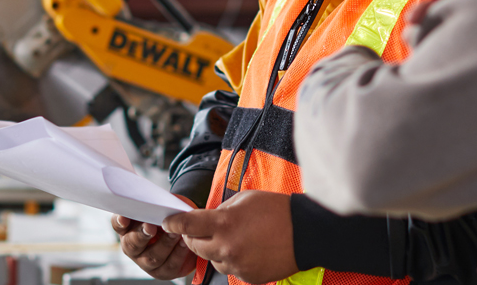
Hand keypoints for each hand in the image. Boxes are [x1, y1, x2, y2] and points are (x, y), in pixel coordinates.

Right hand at [113, 200, 197, 279]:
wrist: (183, 232)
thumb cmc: (168, 216)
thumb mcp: (160, 206)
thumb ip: (155, 203)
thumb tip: (156, 199)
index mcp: (127, 228)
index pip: (118, 224)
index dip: (119, 221)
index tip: (124, 218)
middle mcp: (132, 247)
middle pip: (131, 244)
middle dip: (141, 235)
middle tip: (150, 227)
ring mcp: (145, 261)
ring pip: (152, 256)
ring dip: (164, 244)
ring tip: (175, 233)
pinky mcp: (161, 271)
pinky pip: (169, 265)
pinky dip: (177, 253)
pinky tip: (184, 243)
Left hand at [163, 190, 297, 283]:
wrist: (307, 233)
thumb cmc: (278, 211)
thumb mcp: (244, 199)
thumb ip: (221, 210)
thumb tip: (208, 220)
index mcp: (224, 223)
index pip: (187, 226)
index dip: (174, 224)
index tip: (168, 223)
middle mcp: (227, 247)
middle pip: (195, 246)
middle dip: (194, 237)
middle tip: (200, 230)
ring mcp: (237, 265)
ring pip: (213, 260)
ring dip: (215, 250)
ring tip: (234, 238)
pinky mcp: (248, 277)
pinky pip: (231, 269)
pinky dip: (233, 260)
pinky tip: (247, 249)